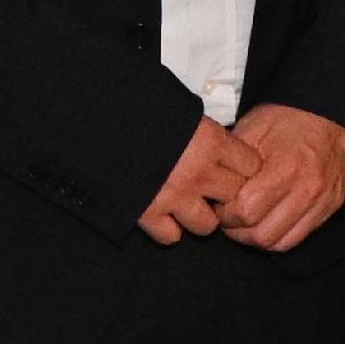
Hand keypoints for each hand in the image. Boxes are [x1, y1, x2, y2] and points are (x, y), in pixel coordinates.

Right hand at [137, 115, 255, 244]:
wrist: (92, 119)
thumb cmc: (138, 107)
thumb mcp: (179, 109)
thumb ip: (202, 130)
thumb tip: (219, 142)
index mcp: (209, 140)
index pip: (252, 165)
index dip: (244, 167)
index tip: (234, 166)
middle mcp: (198, 172)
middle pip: (236, 198)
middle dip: (226, 194)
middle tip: (211, 188)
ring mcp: (173, 196)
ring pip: (207, 225)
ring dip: (199, 216)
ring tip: (186, 203)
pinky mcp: (146, 213)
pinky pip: (171, 236)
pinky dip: (167, 228)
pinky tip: (161, 213)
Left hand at [216, 103, 344, 250]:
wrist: (325, 111)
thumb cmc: (284, 119)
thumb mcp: (250, 132)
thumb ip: (232, 167)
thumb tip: (212, 194)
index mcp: (286, 170)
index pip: (246, 213)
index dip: (225, 214)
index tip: (221, 204)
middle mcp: (308, 190)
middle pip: (262, 235)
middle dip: (238, 230)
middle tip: (230, 216)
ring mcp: (323, 201)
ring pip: (281, 243)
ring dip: (258, 237)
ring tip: (248, 221)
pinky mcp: (332, 206)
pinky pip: (299, 236)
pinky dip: (279, 235)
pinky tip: (269, 220)